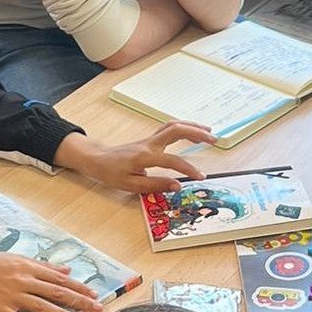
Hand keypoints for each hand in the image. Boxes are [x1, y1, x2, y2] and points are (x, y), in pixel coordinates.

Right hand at [0, 250, 103, 311]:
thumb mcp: (20, 258)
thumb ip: (45, 266)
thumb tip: (67, 270)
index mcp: (31, 268)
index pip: (61, 279)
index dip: (79, 287)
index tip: (95, 295)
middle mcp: (25, 281)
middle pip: (57, 292)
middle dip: (79, 302)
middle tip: (97, 310)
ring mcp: (13, 295)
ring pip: (42, 306)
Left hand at [54, 123, 213, 193]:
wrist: (97, 159)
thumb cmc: (111, 173)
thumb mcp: (130, 184)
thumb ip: (155, 185)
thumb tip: (177, 185)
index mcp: (145, 156)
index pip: (172, 160)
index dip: (188, 168)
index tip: (200, 177)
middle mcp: (150, 144)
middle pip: (176, 130)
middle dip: (197, 133)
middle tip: (214, 140)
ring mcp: (150, 139)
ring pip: (174, 125)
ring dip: (193, 127)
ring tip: (209, 133)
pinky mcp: (150, 139)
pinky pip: (170, 128)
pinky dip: (184, 127)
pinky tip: (193, 132)